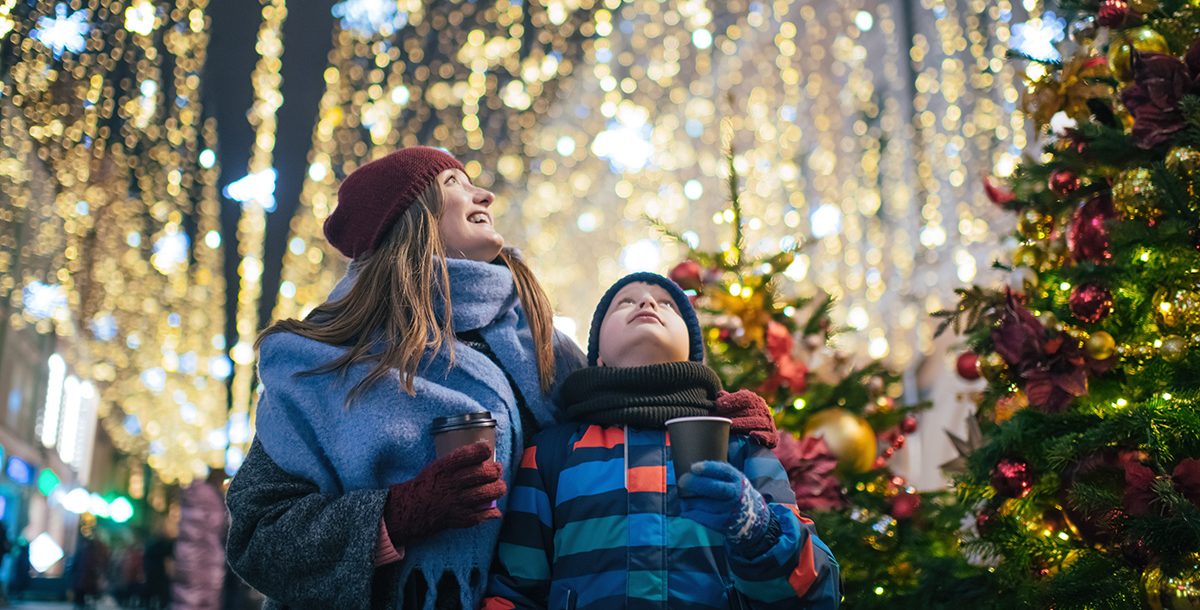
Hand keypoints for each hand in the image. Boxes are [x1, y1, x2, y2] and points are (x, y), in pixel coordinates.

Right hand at [383, 442, 505, 545]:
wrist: (410, 509)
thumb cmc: (427, 484)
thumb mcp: (438, 466)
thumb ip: (458, 461)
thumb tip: (484, 455)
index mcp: (444, 468)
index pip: (468, 455)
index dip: (482, 451)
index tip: (487, 451)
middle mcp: (451, 484)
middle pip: (483, 473)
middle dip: (495, 471)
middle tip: (496, 470)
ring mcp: (456, 502)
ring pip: (486, 493)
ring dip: (498, 489)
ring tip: (499, 487)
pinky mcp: (459, 518)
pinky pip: (481, 515)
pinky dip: (491, 512)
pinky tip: (494, 509)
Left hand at [678, 461, 772, 550]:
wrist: (750, 514)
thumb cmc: (731, 491)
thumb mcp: (730, 478)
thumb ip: (715, 473)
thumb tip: (690, 471)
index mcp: (736, 478)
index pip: (723, 471)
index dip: (708, 468)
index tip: (693, 467)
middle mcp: (735, 494)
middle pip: (715, 488)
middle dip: (696, 484)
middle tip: (682, 481)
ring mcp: (730, 510)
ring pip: (705, 504)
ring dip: (689, 500)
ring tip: (683, 497)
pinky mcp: (723, 523)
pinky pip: (703, 518)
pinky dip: (691, 513)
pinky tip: (686, 510)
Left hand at [715, 389, 778, 447]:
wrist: (758, 436)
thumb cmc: (741, 418)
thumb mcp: (734, 408)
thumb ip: (728, 401)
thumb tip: (720, 394)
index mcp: (755, 401)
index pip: (745, 397)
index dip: (731, 400)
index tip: (718, 406)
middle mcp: (763, 410)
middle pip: (749, 410)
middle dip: (733, 415)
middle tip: (719, 419)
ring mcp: (769, 424)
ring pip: (757, 422)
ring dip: (743, 424)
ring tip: (730, 427)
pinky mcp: (773, 438)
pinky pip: (769, 436)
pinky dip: (761, 435)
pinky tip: (752, 434)